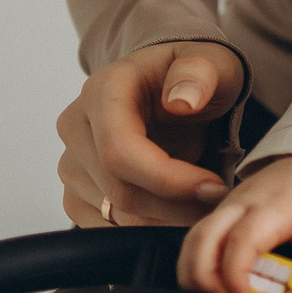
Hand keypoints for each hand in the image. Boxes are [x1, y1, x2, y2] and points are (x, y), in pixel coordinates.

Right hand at [56, 41, 245, 228]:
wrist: (173, 92)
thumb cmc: (194, 78)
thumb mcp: (211, 63)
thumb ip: (200, 73)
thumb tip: (181, 101)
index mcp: (103, 90)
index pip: (121, 151)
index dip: (169, 180)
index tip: (213, 189)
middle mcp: (76, 126)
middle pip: (120, 190)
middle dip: (177, 206)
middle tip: (220, 202)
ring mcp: (71, 164)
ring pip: (118, 216)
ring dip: (168, 219)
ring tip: (204, 201)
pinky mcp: (75, 194)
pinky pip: (109, 229)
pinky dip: (149, 228)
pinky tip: (177, 209)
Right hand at [177, 155, 291, 292]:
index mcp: (277, 206)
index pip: (242, 238)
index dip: (234, 272)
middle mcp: (244, 201)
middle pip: (204, 237)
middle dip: (204, 276)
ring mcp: (229, 203)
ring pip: (194, 237)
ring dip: (194, 271)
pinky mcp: (223, 209)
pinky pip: (198, 235)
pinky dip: (196, 261)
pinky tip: (212, 282)